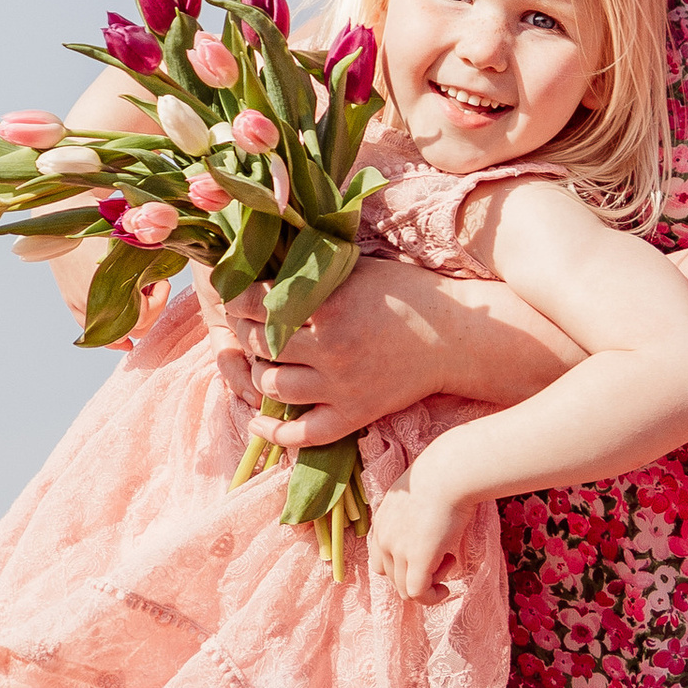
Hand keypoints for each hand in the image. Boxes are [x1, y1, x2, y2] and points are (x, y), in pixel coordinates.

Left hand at [220, 253, 567, 448]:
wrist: (454, 335)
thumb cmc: (406, 292)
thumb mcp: (358, 266)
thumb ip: (314, 266)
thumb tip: (266, 254)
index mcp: (329, 306)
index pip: (257, 303)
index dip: (236, 299)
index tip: (233, 296)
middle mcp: (330, 349)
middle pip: (259, 345)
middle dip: (244, 332)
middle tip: (244, 324)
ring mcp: (342, 386)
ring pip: (272, 388)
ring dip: (260, 373)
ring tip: (266, 360)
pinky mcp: (355, 414)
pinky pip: (303, 434)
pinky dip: (274, 432)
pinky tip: (259, 422)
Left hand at [366, 470, 473, 600]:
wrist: (448, 474)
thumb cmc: (440, 477)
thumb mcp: (414, 494)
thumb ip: (410, 512)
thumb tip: (425, 524)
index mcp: (381, 523)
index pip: (379, 560)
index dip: (401, 566)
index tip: (425, 557)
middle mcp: (383, 539)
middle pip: (392, 578)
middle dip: (418, 574)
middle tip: (443, 556)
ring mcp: (398, 551)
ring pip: (405, 590)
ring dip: (428, 583)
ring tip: (448, 561)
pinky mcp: (418, 560)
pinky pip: (418, 594)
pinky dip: (431, 597)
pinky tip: (445, 589)